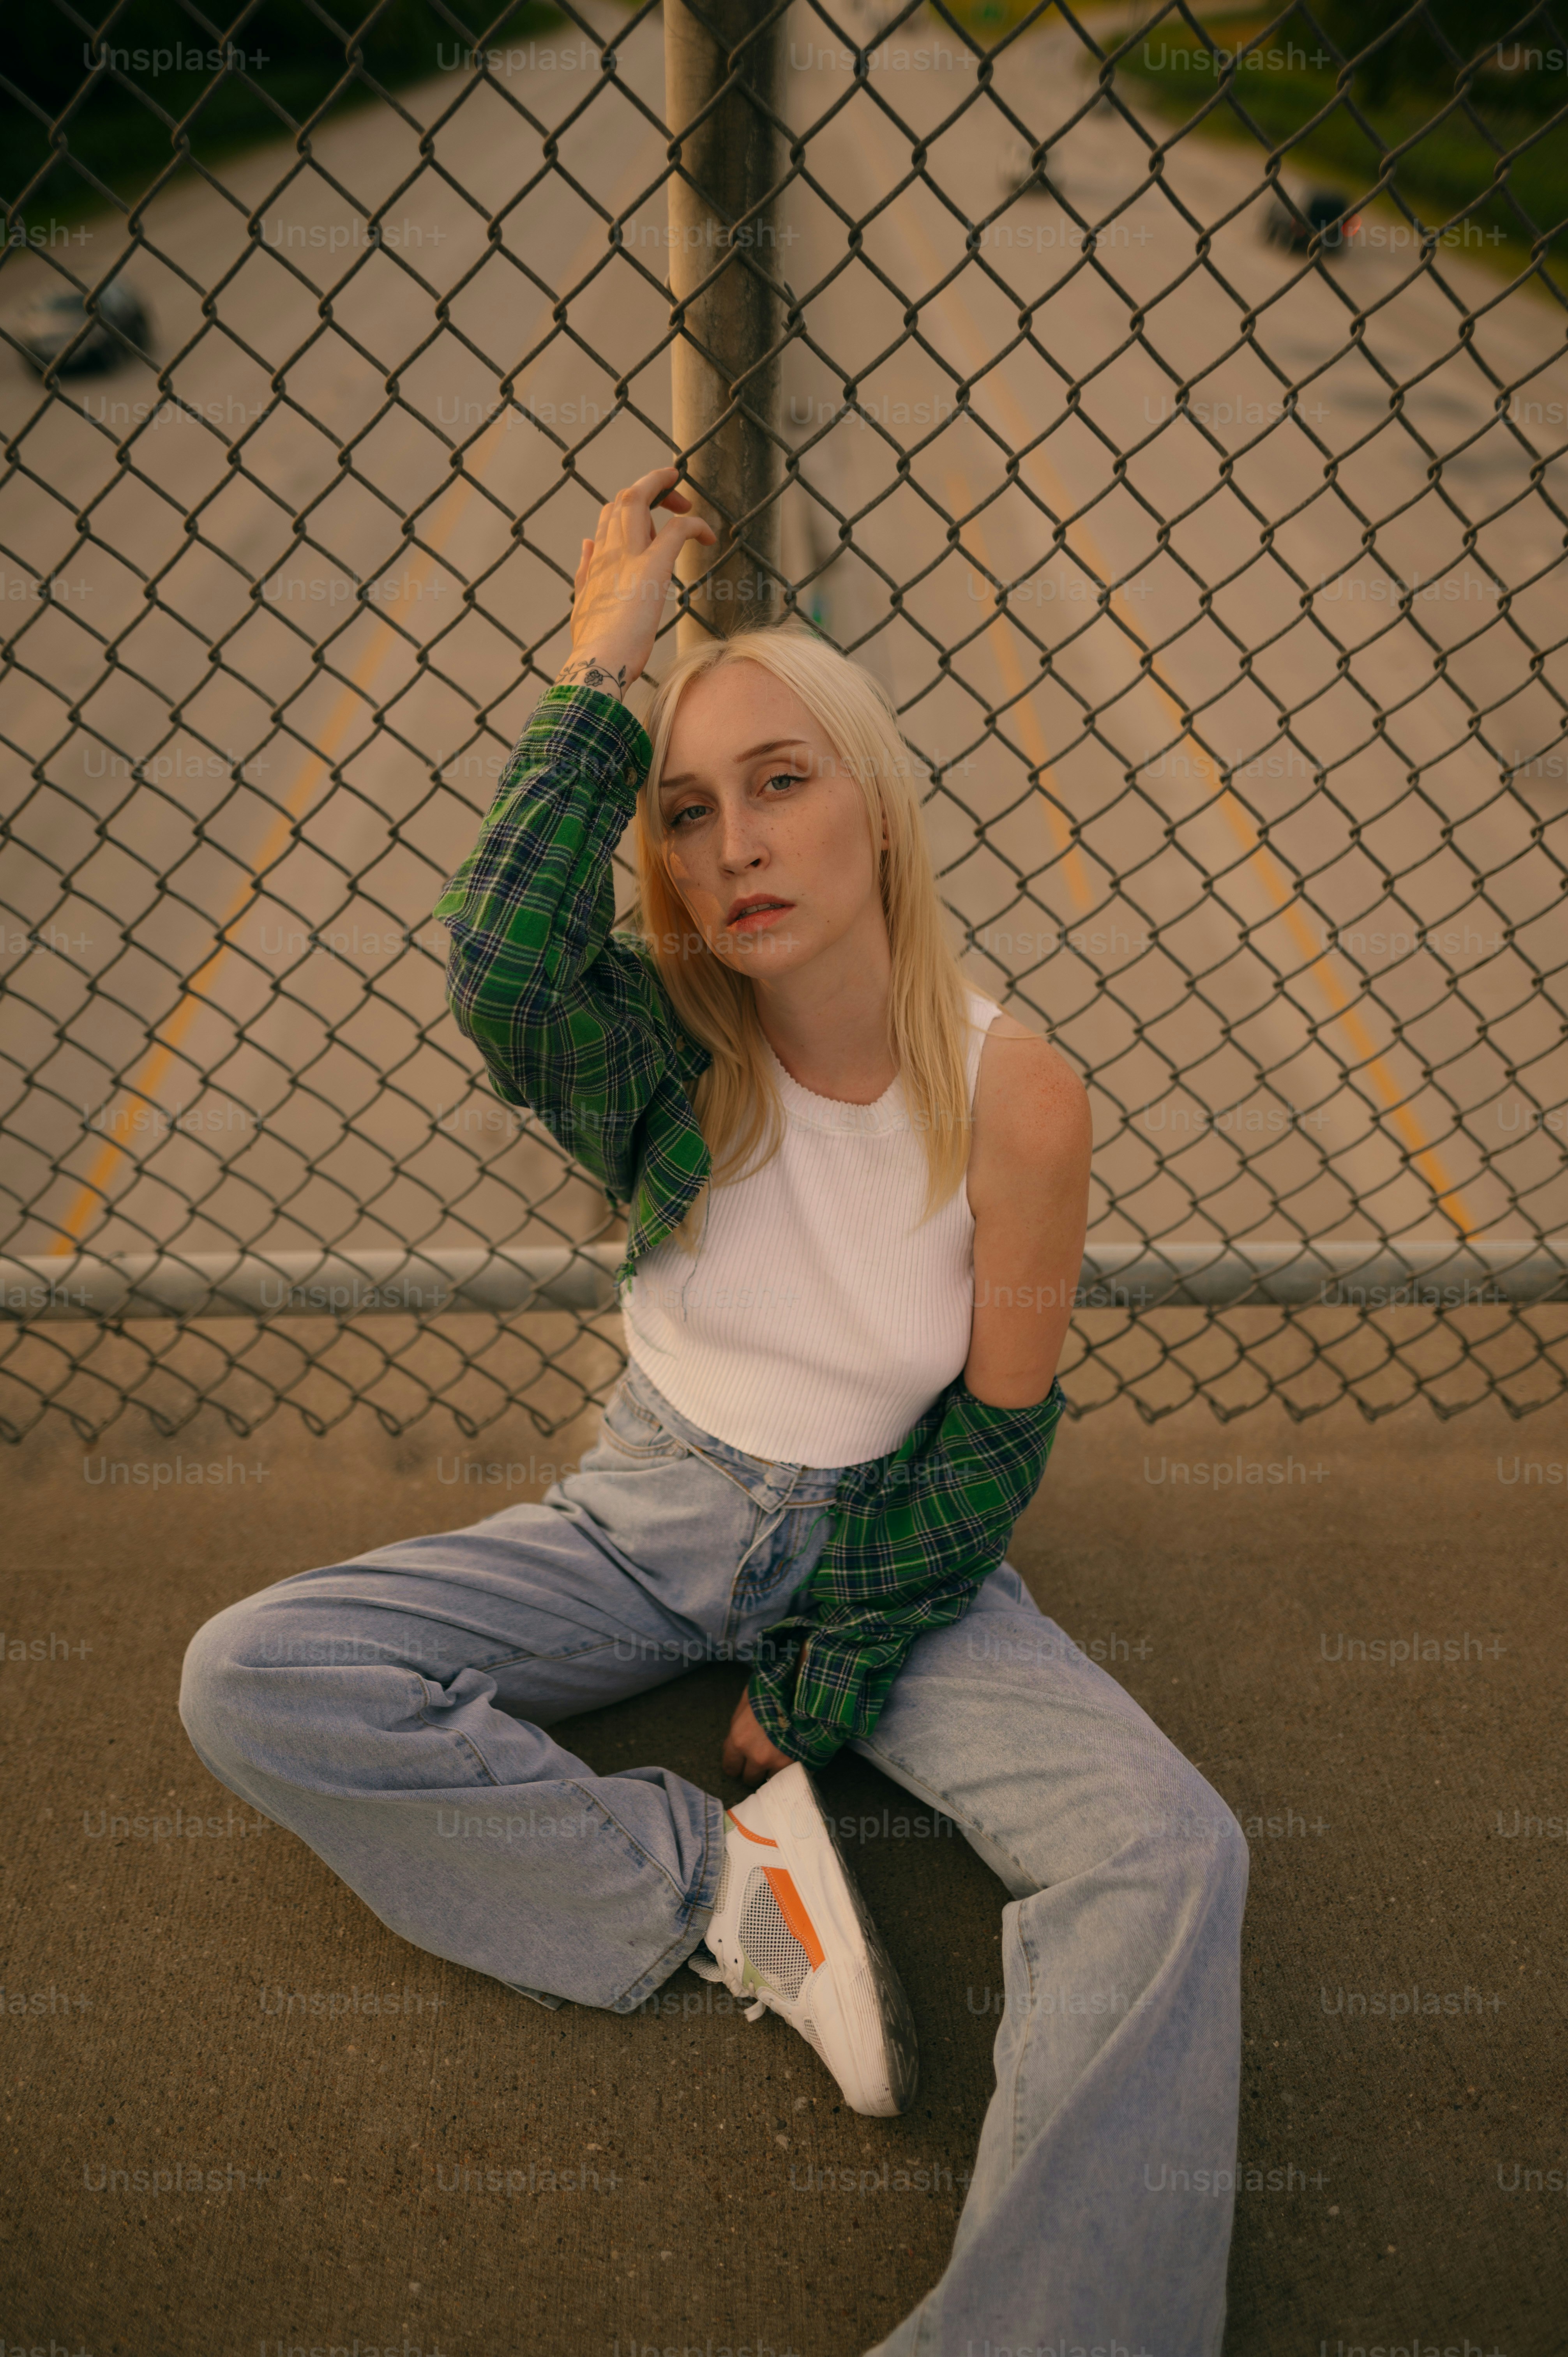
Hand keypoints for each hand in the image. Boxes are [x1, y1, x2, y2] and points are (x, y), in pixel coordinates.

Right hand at [559, 465, 716, 697]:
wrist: (598, 663)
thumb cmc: (593, 644)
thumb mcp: (583, 601)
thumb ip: (586, 570)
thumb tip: (587, 542)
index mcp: (597, 560)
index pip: (610, 515)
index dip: (630, 509)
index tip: (652, 521)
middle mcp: (610, 550)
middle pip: (624, 498)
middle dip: (650, 487)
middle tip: (676, 502)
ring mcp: (628, 555)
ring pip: (639, 499)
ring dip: (666, 491)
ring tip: (688, 507)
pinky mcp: (652, 567)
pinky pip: (677, 529)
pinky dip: (695, 524)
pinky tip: (709, 535)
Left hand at [722, 1690, 791, 1785]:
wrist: (803, 1688)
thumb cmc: (772, 1690)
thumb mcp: (747, 1702)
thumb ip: (738, 1724)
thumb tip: (735, 1739)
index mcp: (739, 1740)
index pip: (731, 1768)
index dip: (736, 1765)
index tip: (742, 1762)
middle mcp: (757, 1757)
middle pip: (750, 1778)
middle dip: (754, 1770)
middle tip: (762, 1758)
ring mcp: (779, 1763)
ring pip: (770, 1781)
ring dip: (773, 1771)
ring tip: (780, 1757)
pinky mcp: (799, 1764)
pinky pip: (791, 1777)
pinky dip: (791, 1771)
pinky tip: (794, 1759)